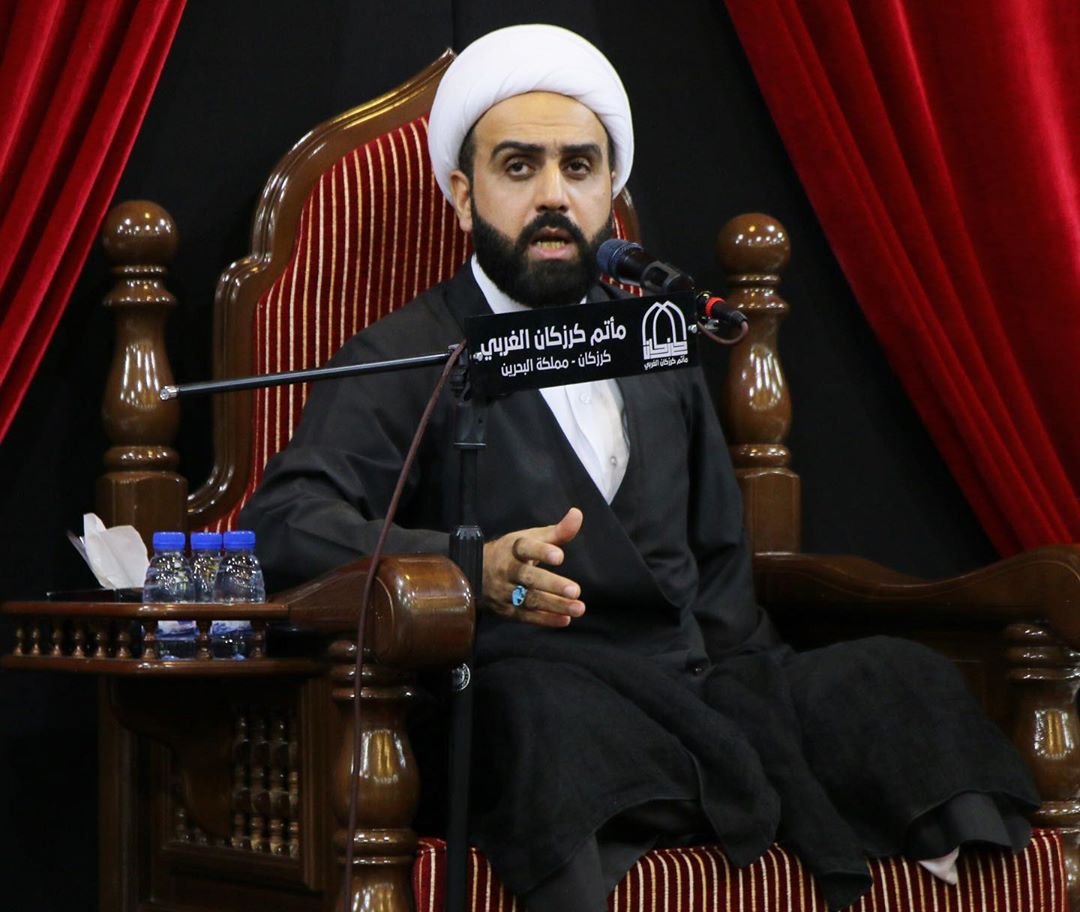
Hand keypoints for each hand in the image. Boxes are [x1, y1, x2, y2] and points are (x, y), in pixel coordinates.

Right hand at [482, 507, 584, 626]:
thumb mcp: (530, 538)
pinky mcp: (506, 610)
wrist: (475, 573)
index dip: (541, 552)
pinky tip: (565, 620)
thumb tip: (578, 513)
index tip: (560, 556)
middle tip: (575, 590)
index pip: (526, 548)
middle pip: (529, 578)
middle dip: (552, 584)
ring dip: (555, 605)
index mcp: (513, 549)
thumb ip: (557, 531)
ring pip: (529, 600)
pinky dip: (545, 619)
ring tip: (579, 608)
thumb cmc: (512, 553)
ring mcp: (505, 592)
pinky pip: (525, 617)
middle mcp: (507, 570)